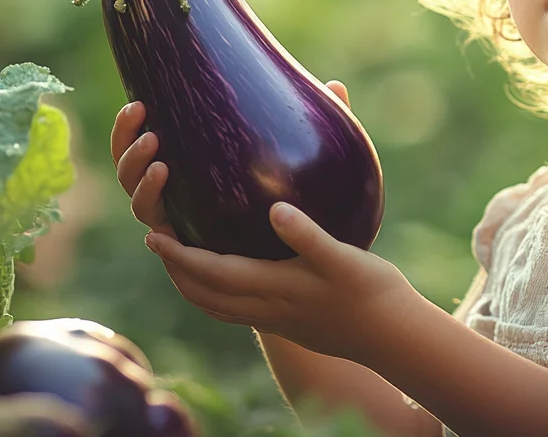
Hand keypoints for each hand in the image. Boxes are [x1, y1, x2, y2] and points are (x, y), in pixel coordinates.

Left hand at [111, 81, 418, 363]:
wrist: (393, 338)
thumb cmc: (373, 293)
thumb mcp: (345, 258)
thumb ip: (308, 235)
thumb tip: (276, 210)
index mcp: (276, 288)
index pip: (213, 273)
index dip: (179, 255)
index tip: (153, 233)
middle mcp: (268, 308)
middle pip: (204, 295)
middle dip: (174, 270)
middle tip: (155, 240)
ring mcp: (276, 320)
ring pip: (217, 307)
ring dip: (190, 285)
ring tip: (177, 259)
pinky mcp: (287, 323)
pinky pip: (235, 312)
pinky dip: (215, 295)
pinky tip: (225, 277)